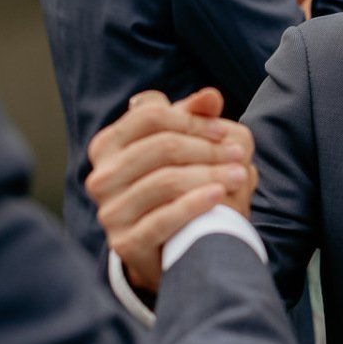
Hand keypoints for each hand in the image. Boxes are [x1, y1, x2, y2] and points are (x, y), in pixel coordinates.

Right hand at [84, 88, 257, 291]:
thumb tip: (212, 96)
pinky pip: (163, 219)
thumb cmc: (176, 186)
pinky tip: (220, 196)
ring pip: (165, 181)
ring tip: (240, 175)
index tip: (224, 130)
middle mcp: (101, 177)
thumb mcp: (181, 147)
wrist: (168, 247)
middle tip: (239, 154)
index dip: (192, 120)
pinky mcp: (124, 243)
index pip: (151, 117)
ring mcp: (110, 212)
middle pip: (161, 147)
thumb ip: (193, 117)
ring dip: (210, 175)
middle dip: (207, 148)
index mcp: (108, 145)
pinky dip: (195, 204)